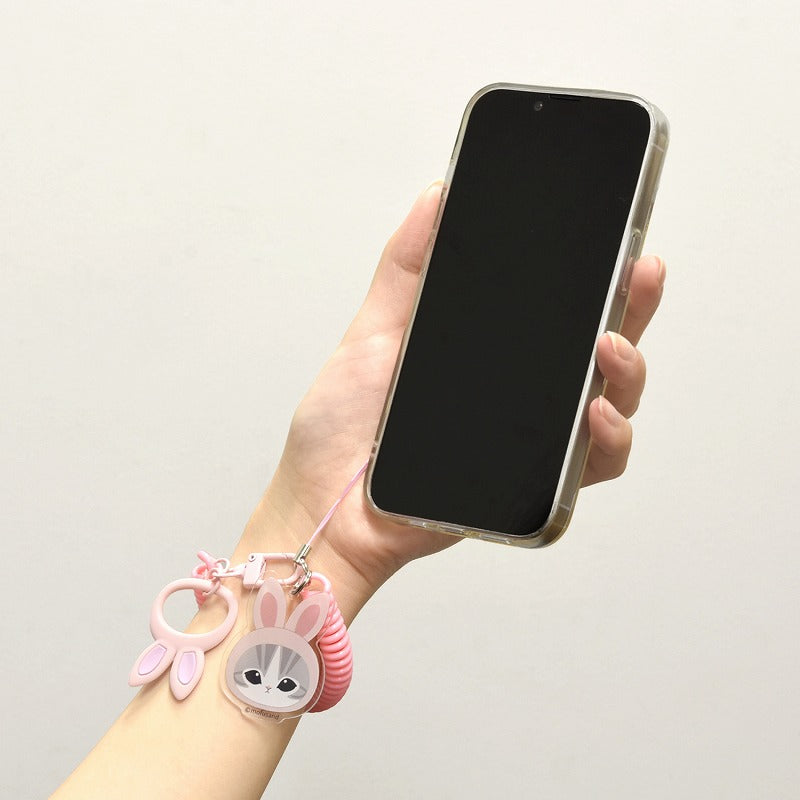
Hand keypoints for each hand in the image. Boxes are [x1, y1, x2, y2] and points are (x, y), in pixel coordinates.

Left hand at [259, 182, 665, 600]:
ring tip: (607, 347)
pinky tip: (594, 416)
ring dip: (627, 373)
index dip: (598, 275)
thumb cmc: (341, 430)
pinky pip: (591, 467)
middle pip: (598, 349)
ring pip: (612, 403)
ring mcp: (531, 442)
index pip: (559, 311)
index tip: (618, 234)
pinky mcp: (531, 488)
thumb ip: (407, 268)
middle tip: (638, 271)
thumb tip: (437, 195)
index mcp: (490, 356)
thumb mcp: (374, 332)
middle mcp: (520, 397)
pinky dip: (607, 441)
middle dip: (632, 307)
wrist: (324, 507)